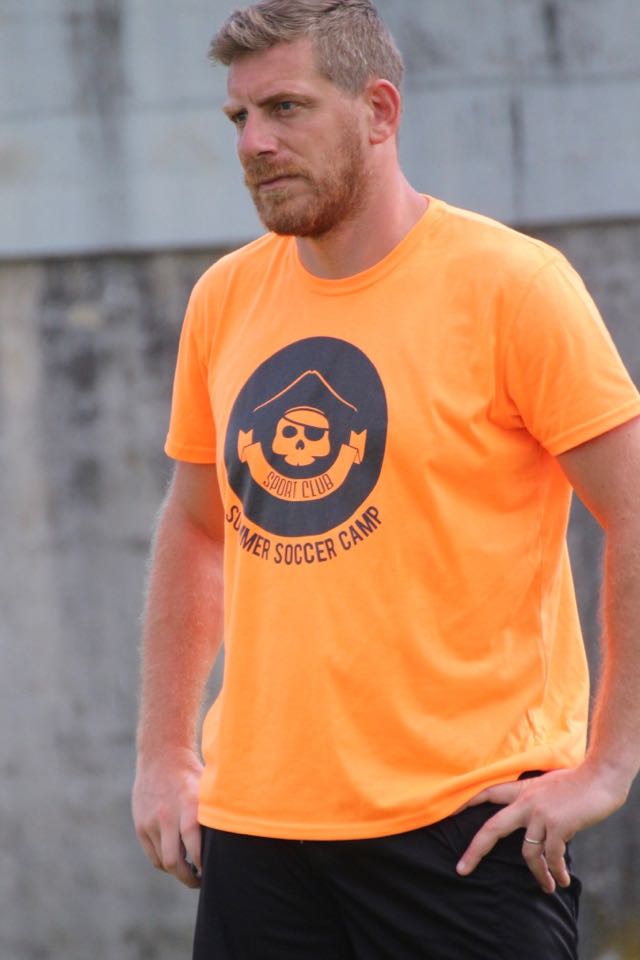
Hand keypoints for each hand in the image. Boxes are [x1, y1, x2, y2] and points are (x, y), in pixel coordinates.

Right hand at [132, 747, 203, 888]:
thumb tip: (235, 837)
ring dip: (176, 872)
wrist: (162, 755)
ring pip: (163, 861)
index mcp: (188, 805)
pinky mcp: (141, 825)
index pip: (194, 844)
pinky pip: (153, 855)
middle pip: (174, 860)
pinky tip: (176, 862)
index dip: (202, 864)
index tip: (212, 872)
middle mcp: (168, 815)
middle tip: (200, 882)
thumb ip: (214, 812)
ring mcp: (151, 821)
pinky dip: (164, 863)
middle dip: (188, 878)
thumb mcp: (207, 788)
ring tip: (189, 872)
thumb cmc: (192, 773)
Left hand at [455, 766, 627, 892]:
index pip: (487, 792)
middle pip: (491, 828)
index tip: (447, 812)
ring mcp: (539, 814)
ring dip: (538, 874)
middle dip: (475, 851)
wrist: (600, 775)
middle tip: (462, 870)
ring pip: (527, 852)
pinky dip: (556, 871)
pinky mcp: (557, 825)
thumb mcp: (548, 785)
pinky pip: (551, 857)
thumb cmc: (578, 780)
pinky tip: (561, 880)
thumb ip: (535, 800)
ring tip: (548, 887)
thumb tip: (534, 826)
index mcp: (522, 789)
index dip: (465, 801)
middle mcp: (525, 802)